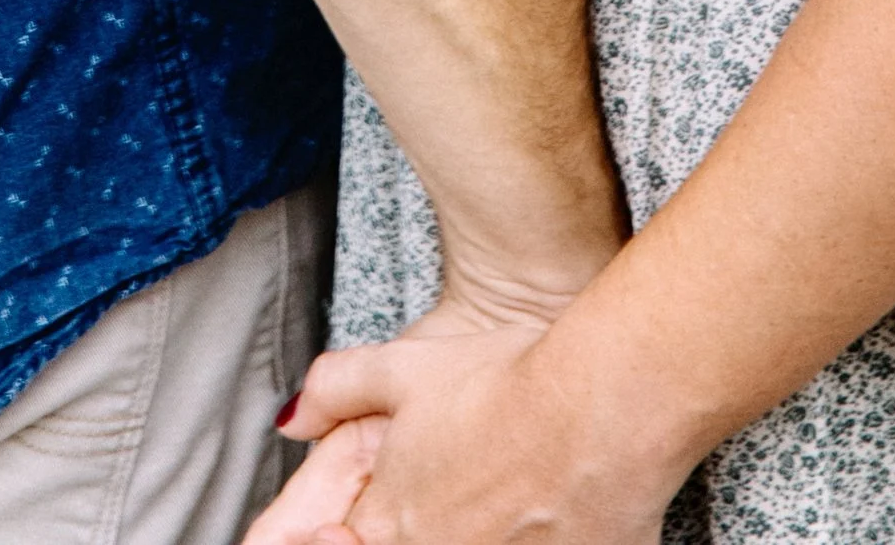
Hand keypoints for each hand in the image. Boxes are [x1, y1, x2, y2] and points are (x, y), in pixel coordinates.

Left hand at [253, 317, 672, 544]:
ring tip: (505, 498)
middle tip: (463, 493)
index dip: (341, 533)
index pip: (341, 543)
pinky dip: (518, 536)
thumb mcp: (404, 367)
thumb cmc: (509, 385)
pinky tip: (539, 511)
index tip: (348, 524)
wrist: (601, 409)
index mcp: (390, 521)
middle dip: (424, 523)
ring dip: (478, 529)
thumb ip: (337, 389)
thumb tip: (293, 417)